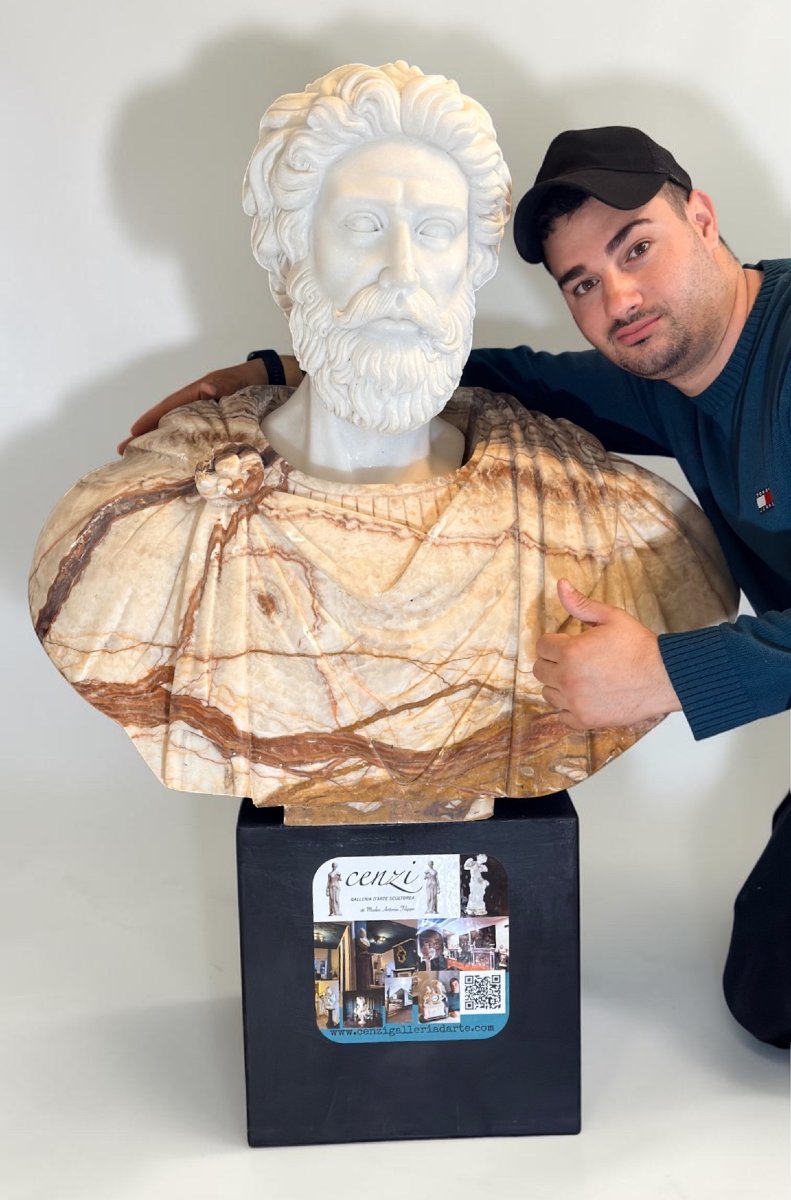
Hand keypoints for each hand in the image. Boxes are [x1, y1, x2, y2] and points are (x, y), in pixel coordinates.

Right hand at [116, 358, 267, 454]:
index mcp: (200, 392)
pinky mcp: (219, 427)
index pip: (170, 406)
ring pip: (181, 431)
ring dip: (164, 443)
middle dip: (148, 435)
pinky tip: (181, 464)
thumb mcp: (241, 379)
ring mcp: (208, 417)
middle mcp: (200, 404)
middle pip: (168, 420)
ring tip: (147, 461)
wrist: (276, 382)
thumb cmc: (256, 378)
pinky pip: (198, 438)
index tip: (133, 432)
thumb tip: (206, 388)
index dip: (151, 419)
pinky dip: (186, 448)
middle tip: (126, 453)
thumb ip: (226, 383)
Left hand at [533, 578, 681, 728]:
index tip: (569, 643)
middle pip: (540, 670)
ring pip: (548, 693)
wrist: (663, 678)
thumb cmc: (640, 648)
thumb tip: (561, 585)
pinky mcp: (585, 720)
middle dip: (554, 662)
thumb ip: (581, 604)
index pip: (542, 646)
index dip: (556, 642)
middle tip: (576, 660)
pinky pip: (561, 716)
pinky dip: (569, 708)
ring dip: (559, 685)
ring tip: (582, 678)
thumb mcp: (611, 617)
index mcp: (570, 652)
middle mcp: (567, 679)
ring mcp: (575, 702)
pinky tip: (585, 697)